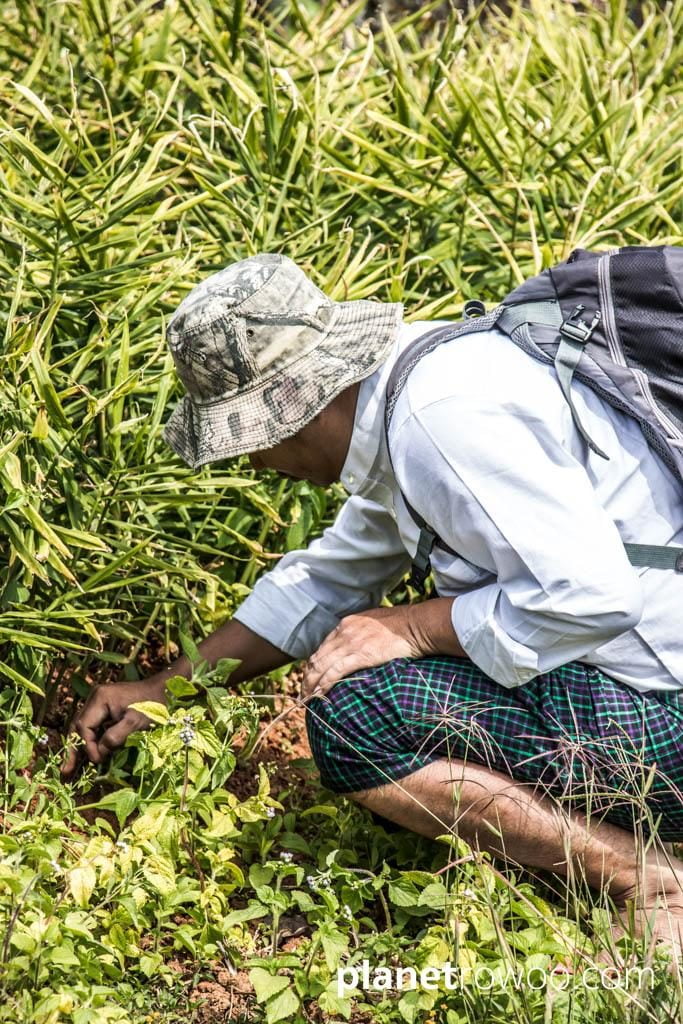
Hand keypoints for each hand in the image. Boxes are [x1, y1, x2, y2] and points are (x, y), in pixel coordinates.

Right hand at [60, 675, 168, 776]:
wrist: (165, 690)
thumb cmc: (153, 705)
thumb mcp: (135, 722)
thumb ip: (114, 737)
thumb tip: (97, 754)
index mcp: (100, 699)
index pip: (84, 727)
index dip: (87, 746)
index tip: (96, 762)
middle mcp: (96, 698)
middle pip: (79, 727)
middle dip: (73, 750)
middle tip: (65, 772)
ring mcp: (100, 703)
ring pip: (84, 729)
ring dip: (79, 748)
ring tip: (70, 770)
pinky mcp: (107, 709)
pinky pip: (94, 727)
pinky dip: (91, 742)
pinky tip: (87, 757)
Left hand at [301, 606, 423, 698]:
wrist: (416, 625)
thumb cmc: (402, 626)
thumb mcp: (374, 624)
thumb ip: (362, 634)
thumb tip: (359, 648)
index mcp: (346, 624)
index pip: (323, 647)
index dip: (314, 665)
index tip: (311, 678)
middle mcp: (344, 632)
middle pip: (317, 657)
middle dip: (307, 677)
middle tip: (303, 693)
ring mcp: (351, 643)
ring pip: (321, 666)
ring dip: (311, 684)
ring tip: (307, 699)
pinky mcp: (360, 655)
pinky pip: (335, 672)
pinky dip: (324, 684)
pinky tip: (319, 695)